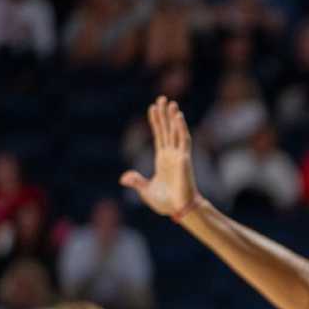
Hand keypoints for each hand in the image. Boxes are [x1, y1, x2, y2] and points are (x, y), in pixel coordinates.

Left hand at [120, 97, 200, 218]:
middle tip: (163, 98)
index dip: (156, 122)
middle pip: (167, 129)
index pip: (159, 136)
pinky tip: (178, 116)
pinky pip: (183, 140)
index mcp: (162, 160)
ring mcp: (179, 155)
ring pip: (175, 131)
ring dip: (173, 117)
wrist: (179, 209)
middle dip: (164, 114)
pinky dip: (181, 127)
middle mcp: (171, 155)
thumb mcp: (146, 191)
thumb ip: (137, 182)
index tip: (153, 108)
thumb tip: (124, 178)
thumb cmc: (166, 203)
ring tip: (171, 103)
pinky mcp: (184, 159)